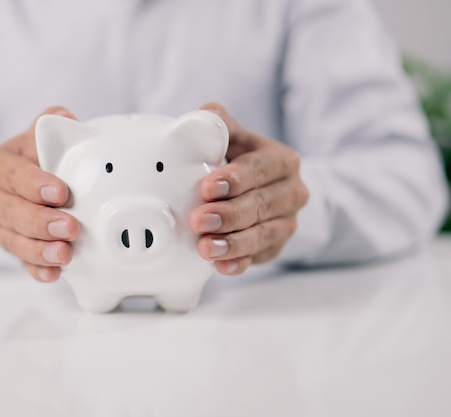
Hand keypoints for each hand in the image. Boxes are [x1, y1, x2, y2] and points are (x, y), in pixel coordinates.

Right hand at [0, 107, 80, 282]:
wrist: (19, 183)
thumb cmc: (32, 159)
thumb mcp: (36, 138)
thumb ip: (49, 126)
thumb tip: (64, 118)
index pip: (12, 175)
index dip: (35, 184)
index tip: (59, 192)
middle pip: (10, 213)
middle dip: (40, 222)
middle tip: (69, 227)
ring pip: (13, 241)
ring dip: (40, 250)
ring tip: (65, 254)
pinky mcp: (12, 248)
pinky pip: (21, 262)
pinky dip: (37, 269)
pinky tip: (54, 274)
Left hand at [190, 103, 308, 274]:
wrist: (261, 188)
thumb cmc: (239, 159)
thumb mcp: (233, 137)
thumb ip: (218, 124)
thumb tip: (201, 117)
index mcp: (282, 160)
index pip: (260, 169)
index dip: (235, 179)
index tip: (208, 187)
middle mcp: (291, 192)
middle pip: (261, 205)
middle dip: (228, 215)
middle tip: (198, 220)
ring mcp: (286, 222)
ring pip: (262, 235)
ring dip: (232, 243)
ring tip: (205, 248)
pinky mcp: (276, 247)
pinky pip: (259, 257)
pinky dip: (240, 263)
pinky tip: (220, 266)